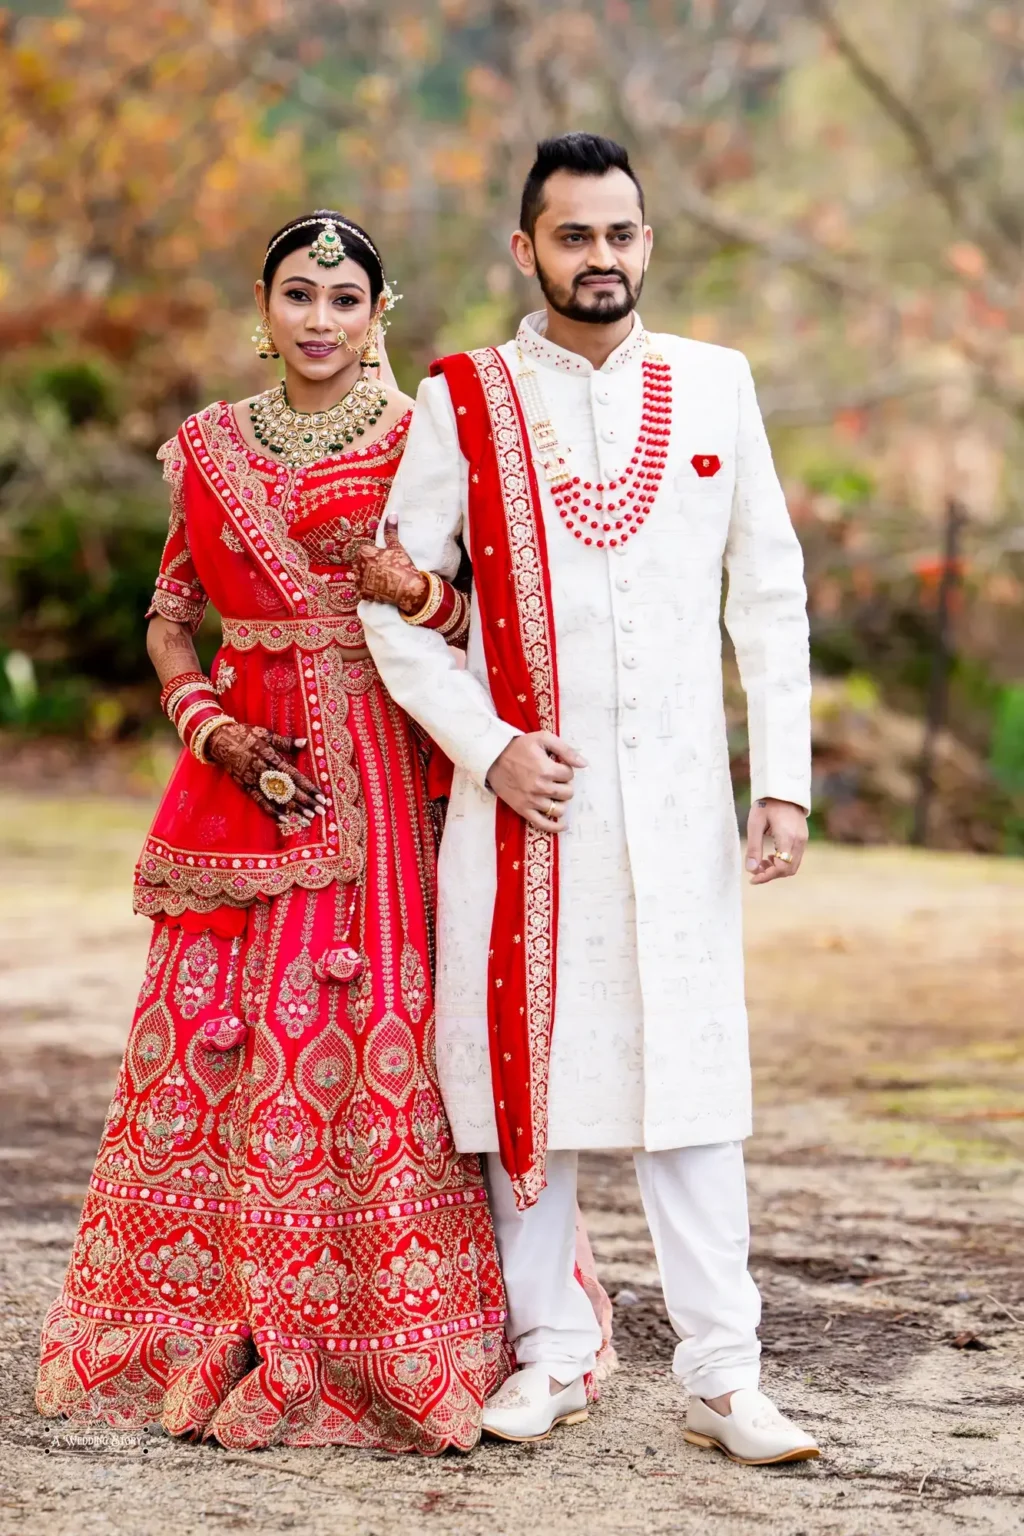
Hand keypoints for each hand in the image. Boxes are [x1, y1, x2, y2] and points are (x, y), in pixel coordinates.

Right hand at [207, 723, 326, 828]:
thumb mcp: (266, 734)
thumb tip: (305, 742)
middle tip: (321, 812)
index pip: (295, 777)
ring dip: (294, 809)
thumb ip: (286, 742)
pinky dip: (272, 812)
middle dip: (306, 802)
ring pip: (278, 799)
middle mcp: (265, 773)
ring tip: (308, 819)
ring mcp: (255, 782)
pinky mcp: (246, 788)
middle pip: (290, 791)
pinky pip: (261, 802)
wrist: (220, 742)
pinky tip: (284, 820)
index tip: (322, 798)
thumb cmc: (246, 735)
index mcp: (272, 759)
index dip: (309, 788)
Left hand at [353, 513, 429, 613]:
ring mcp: (359, 581)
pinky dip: (369, 588)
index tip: (385, 558)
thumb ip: (390, 531)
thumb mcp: (396, 547)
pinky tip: (380, 587)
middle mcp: (357, 566)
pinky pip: (363, 589)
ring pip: (361, 575)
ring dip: (368, 576)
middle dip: (370, 564)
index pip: (365, 550)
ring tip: (383, 579)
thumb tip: (392, 514)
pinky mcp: (362, 593)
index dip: (375, 554)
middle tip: (385, 569)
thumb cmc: (402, 565)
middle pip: (361, 563)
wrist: (408, 589)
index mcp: (363, 552)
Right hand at [486, 731, 586, 832]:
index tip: (557, 766)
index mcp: (546, 769)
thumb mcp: (542, 738)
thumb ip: (565, 750)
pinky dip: (555, 827)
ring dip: (560, 801)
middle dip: (565, 784)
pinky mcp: (523, 810)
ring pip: (559, 809)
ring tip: (555, 794)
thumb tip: (584, 764)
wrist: (492, 757)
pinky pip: (543, 824)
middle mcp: (540, 787)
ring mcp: (532, 801)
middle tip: (555, 779)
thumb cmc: (518, 746)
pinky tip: (563, 825)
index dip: (566, 769)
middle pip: (568, 793)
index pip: (569, 775)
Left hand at [746, 798, 807, 883]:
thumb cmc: (766, 804)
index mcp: (788, 837)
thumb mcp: (755, 824)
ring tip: (762, 862)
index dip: (767, 876)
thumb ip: (754, 847)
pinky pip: (795, 858)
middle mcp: (799, 841)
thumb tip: (751, 869)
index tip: (752, 878)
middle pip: (789, 870)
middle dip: (771, 874)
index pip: (781, 868)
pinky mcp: (803, 838)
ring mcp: (803, 840)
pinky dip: (783, 862)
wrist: (783, 790)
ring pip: (793, 866)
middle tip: (755, 870)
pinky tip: (771, 856)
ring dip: (777, 869)